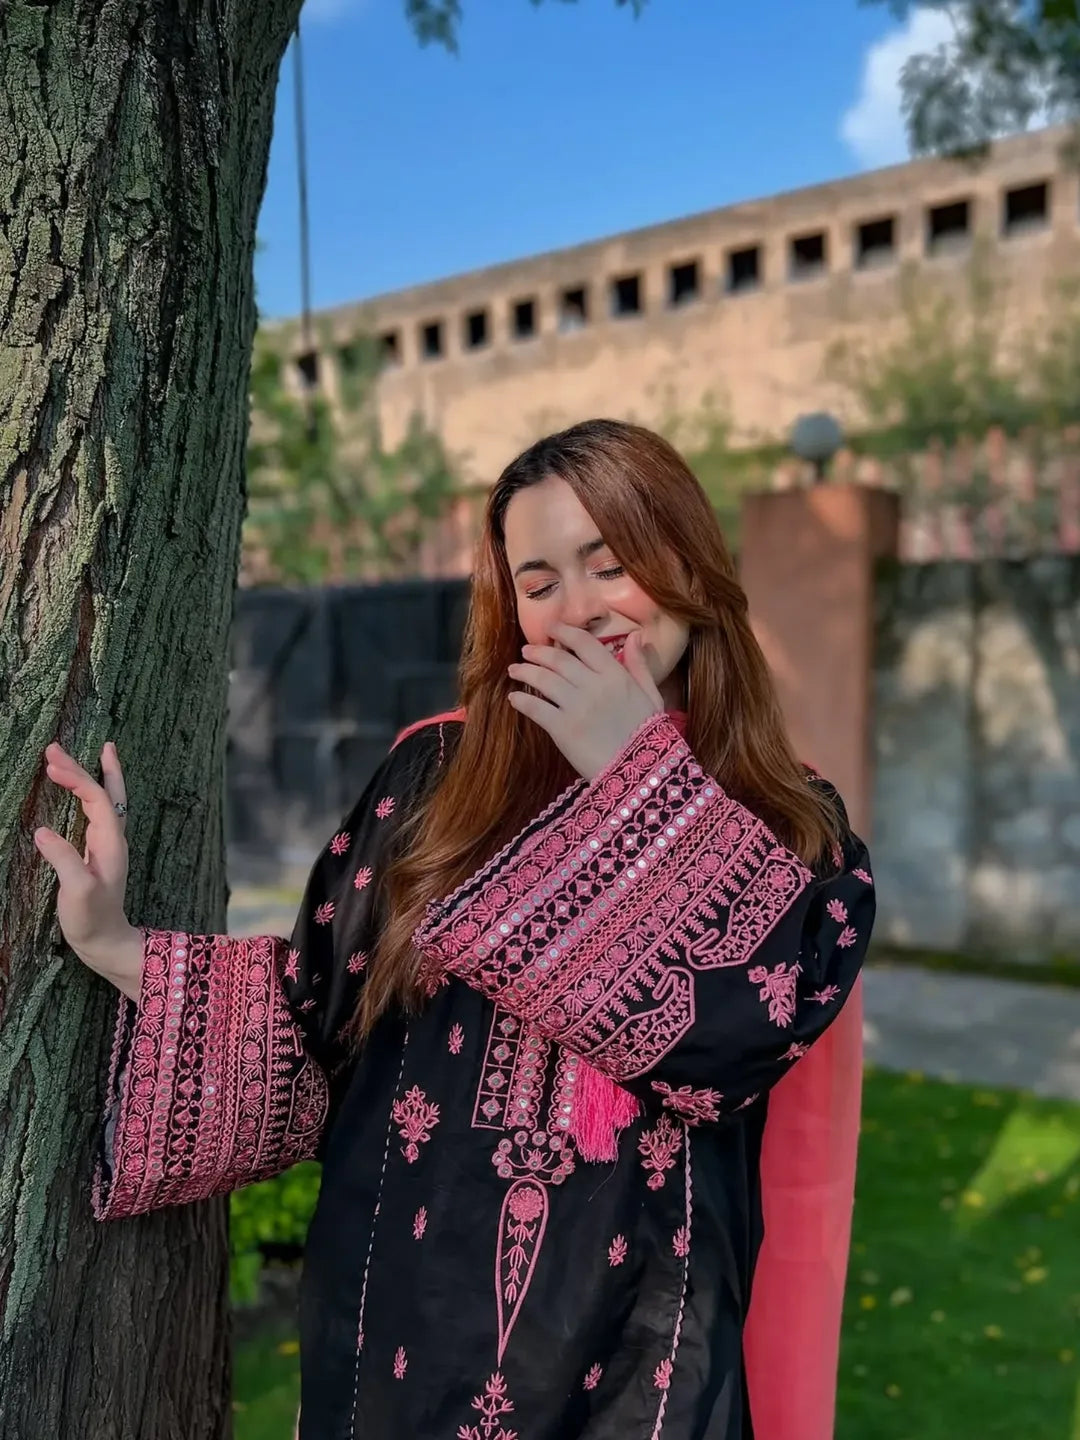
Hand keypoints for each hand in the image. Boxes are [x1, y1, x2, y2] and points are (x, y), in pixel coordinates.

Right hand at [34, 741, 143, 1000]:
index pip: (96, 799)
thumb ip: (63, 860)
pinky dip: (89, 796)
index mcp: (110, 842)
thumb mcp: (77, 891)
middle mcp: (112, 839)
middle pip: (103, 793)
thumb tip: (41, 831)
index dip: (77, 779)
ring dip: (90, 777)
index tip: (51, 764)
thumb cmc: (93, 920)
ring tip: (84, 754)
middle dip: (84, 767)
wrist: (106, 943)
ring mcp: (106, 846)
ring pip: (103, 801)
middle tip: (57, 747)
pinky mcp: (96, 854)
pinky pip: (96, 814)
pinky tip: (82, 793)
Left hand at [507, 623, 662, 779]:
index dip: (563, 632)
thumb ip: (639, 665)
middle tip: (526, 652)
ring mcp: (576, 707)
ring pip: (543, 680)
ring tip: (515, 671)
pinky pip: (535, 708)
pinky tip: (514, 698)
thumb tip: (635, 636)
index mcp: (616, 675)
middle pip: (558, 659)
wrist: (642, 773)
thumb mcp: (652, 696)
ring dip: (525, 672)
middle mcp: (593, 685)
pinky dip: (521, 701)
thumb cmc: (649, 736)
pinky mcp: (562, 729)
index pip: (584, 643)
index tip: (550, 628)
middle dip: (538, 652)